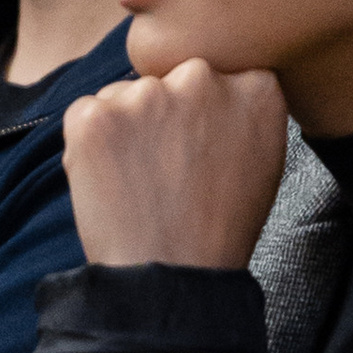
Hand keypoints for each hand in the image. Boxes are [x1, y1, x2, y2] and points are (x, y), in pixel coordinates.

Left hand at [62, 59, 288, 270]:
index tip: (200, 145)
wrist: (171, 276)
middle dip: (163, 114)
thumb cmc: (220, 230)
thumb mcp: (266, 162)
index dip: (204, 112)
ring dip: (126, 127)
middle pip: (170, 79)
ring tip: (140, 182)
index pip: (219, 77)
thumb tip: (224, 87)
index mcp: (255, 88)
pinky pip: (87, 114)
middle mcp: (201, 78)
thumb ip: (246, 111)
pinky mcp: (94, 115)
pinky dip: (90, 144)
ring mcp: (145, 94)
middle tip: (166, 168)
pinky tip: (112, 182)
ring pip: (126, 95)